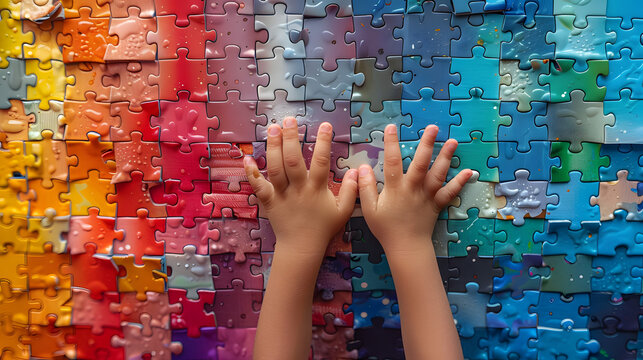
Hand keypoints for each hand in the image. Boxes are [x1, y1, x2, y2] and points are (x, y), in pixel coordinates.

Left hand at [243, 117, 357, 257]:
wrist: (302, 247)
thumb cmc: (323, 228)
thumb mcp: (343, 211)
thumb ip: (350, 190)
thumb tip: (357, 171)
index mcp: (317, 189)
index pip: (322, 162)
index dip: (324, 142)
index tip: (325, 125)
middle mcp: (299, 189)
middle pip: (293, 161)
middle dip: (291, 139)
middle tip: (289, 120)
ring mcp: (282, 195)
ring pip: (276, 169)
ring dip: (273, 148)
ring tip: (272, 129)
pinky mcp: (269, 202)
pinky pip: (259, 187)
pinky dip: (252, 173)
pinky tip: (247, 158)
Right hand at [358, 124, 471, 254]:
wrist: (406, 247)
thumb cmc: (385, 228)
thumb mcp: (369, 209)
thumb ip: (365, 187)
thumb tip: (363, 167)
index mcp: (395, 188)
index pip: (392, 161)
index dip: (391, 144)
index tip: (391, 127)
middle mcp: (413, 188)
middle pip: (421, 163)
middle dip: (427, 144)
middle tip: (433, 128)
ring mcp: (427, 196)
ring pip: (438, 174)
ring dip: (446, 157)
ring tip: (453, 142)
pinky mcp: (436, 204)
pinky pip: (449, 192)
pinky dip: (460, 183)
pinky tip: (469, 172)